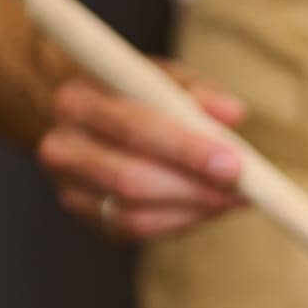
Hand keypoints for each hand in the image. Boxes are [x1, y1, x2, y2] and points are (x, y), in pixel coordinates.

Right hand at [37, 61, 247, 239]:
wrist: (79, 115)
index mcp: (78, 101)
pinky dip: (180, 222)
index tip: (233, 163)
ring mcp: (69, 187)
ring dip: (193, 211)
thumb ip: (195, 91)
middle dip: (194, 189)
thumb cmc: (127, 92)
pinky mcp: (86, 216)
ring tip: (233, 200)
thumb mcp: (158, 77)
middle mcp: (64, 146)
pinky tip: (208, 208)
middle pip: (131, 180)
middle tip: (242, 191)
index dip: (187, 149)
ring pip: (134, 215)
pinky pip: (136, 231)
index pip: (134, 129)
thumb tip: (233, 113)